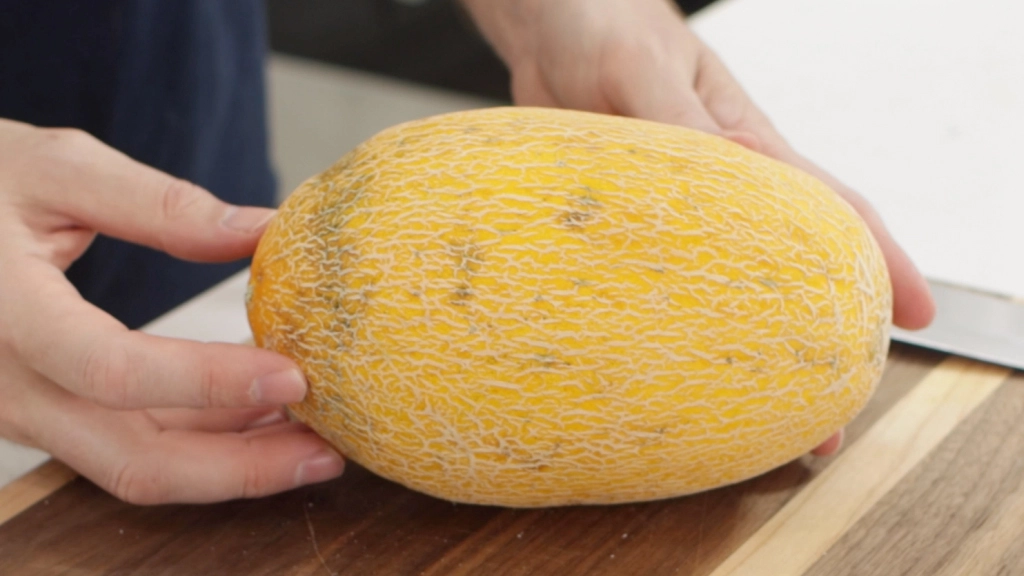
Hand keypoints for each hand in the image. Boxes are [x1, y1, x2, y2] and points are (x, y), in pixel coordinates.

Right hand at [0, 119, 343, 503]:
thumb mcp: (54, 169)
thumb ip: (157, 205)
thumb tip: (262, 230)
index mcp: (6, 315)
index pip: (113, 371)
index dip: (209, 382)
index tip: (293, 376)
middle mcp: (9, 385)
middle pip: (133, 459)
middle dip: (240, 467)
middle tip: (328, 453)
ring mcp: (25, 409)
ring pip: (135, 464)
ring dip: (230, 463)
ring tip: (313, 444)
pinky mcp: (46, 411)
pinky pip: (128, 443)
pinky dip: (200, 438)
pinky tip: (261, 420)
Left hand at [464, 0, 933, 455]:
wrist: (547, 29)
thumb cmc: (606, 28)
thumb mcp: (648, 72)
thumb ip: (683, 125)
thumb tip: (730, 180)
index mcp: (744, 146)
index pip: (830, 207)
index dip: (881, 260)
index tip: (915, 314)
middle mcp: (719, 188)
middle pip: (783, 270)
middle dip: (814, 339)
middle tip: (828, 415)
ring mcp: (671, 211)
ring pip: (718, 288)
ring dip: (738, 350)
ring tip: (754, 420)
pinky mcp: (622, 222)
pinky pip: (649, 279)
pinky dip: (666, 324)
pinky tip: (661, 364)